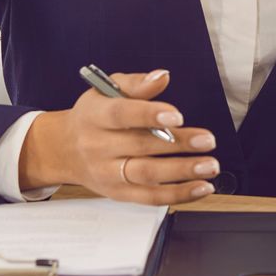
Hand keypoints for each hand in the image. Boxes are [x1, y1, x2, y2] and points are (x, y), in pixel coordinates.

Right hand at [18, 69, 218, 205]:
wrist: (66, 150)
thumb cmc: (93, 117)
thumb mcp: (107, 91)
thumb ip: (136, 84)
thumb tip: (162, 77)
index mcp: (95, 116)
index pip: (121, 115)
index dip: (149, 114)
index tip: (177, 115)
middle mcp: (99, 147)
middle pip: (141, 146)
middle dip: (179, 144)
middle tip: (207, 140)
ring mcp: (108, 174)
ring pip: (147, 175)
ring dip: (183, 172)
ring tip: (209, 165)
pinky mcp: (119, 194)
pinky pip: (150, 198)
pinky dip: (178, 194)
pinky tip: (201, 187)